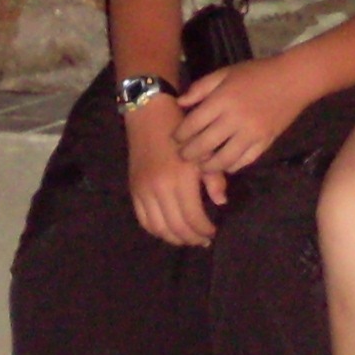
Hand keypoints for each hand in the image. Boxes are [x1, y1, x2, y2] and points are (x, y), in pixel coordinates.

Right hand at [125, 98, 220, 246]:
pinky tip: (168, 230)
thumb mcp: (203, 151)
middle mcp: (160, 189)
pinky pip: (143, 219)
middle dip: (192, 238)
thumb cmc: (181, 129)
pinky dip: (156, 230)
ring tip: (187, 238)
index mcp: (180, 179)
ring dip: (174, 238)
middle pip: (176, 227)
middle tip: (203, 240)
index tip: (213, 231)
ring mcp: (144, 191)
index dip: (204, 230)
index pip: (193, 218)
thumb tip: (221, 202)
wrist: (149, 114)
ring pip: (158, 228)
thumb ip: (214, 179)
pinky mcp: (133, 189)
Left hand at [173, 57, 306, 173]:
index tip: (175, 138)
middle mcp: (234, 119)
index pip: (193, 124)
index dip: (180, 135)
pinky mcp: (265, 143)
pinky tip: (224, 163)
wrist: (292, 80)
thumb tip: (180, 103)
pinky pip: (244, 162)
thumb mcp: (225, 73)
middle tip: (183, 155)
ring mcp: (251, 134)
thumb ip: (201, 87)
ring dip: (208, 166)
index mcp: (222, 100)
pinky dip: (230, 166)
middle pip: (204, 145)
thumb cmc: (256, 73)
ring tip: (201, 164)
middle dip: (189, 154)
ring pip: (223, 160)